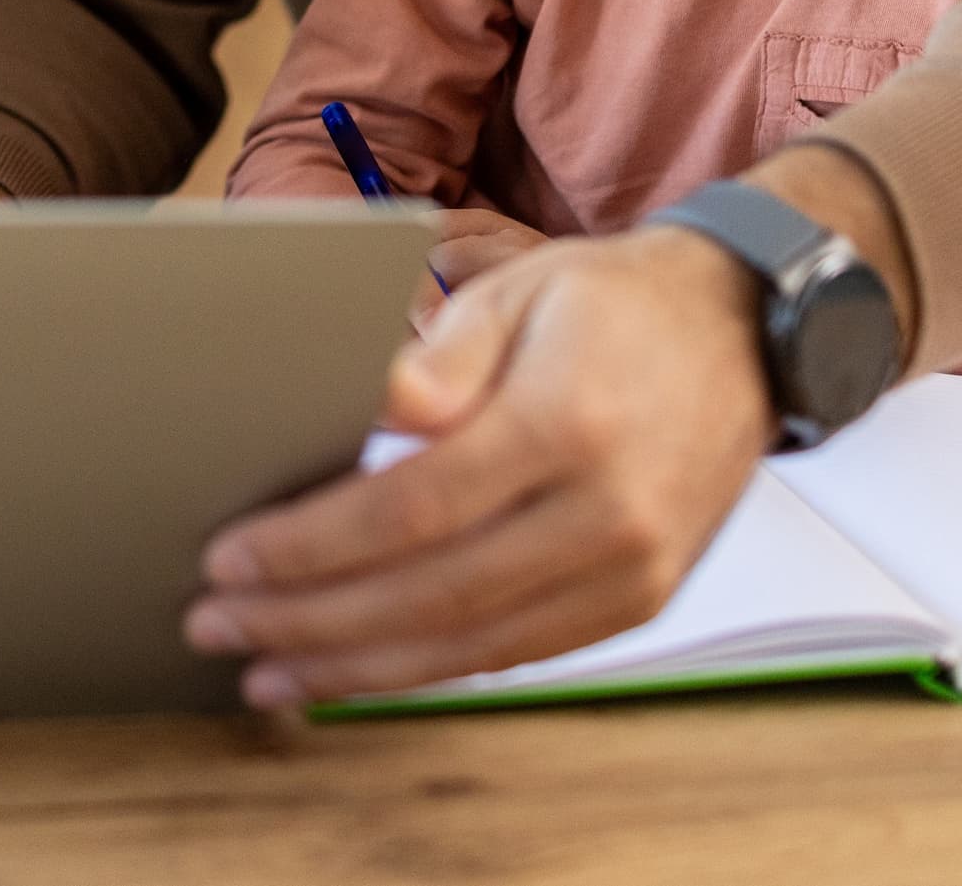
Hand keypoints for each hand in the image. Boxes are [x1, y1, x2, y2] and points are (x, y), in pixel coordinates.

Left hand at [182, 225, 774, 707]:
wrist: (743, 332)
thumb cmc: (614, 304)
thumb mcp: (517, 290)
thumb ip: (436, 358)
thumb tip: (362, 411)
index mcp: (565, 424)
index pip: (413, 508)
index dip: (311, 545)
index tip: (230, 557)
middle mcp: (607, 512)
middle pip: (431, 593)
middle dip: (310, 619)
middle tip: (217, 624)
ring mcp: (631, 570)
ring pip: (470, 645)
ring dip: (357, 666)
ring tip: (268, 672)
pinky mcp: (639, 601)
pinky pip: (516, 652)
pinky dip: (428, 668)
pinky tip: (360, 668)